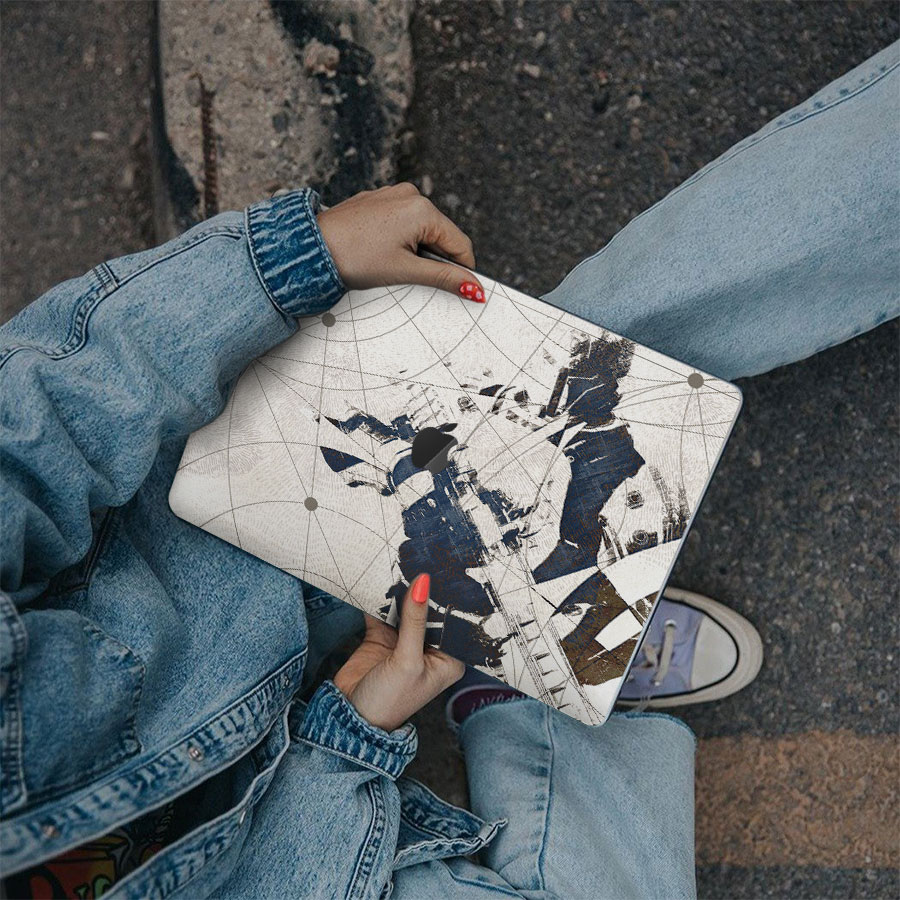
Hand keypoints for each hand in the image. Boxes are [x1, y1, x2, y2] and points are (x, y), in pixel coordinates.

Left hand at [317, 184, 485, 300]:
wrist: (311, 249)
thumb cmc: (353, 256)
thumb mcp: (405, 271)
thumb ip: (444, 278)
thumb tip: (473, 287)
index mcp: (422, 209)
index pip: (461, 244)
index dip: (462, 270)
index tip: (461, 289)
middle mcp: (410, 195)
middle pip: (441, 236)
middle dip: (433, 259)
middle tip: (409, 275)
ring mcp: (392, 195)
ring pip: (421, 230)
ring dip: (415, 250)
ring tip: (389, 263)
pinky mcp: (378, 200)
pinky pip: (402, 223)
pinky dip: (400, 240)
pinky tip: (379, 252)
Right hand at [333, 573, 464, 731]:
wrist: (348, 718)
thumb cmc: (389, 701)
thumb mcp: (407, 661)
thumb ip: (415, 621)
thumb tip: (423, 583)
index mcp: (447, 659)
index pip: (454, 622)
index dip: (451, 598)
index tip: (449, 568)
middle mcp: (428, 648)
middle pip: (429, 612)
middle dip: (425, 590)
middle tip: (424, 557)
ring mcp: (403, 642)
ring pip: (406, 608)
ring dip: (402, 591)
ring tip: (402, 561)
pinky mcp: (381, 637)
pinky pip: (383, 611)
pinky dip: (380, 597)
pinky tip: (379, 578)